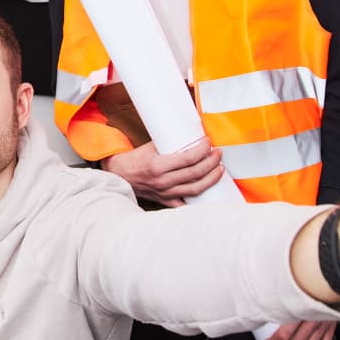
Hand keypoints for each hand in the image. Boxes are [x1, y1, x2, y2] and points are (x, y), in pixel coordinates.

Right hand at [101, 138, 222, 206]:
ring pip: (195, 189)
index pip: (187, 159)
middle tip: (218, 154)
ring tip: (219, 169)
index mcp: (158, 166)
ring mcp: (165, 193)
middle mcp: (162, 181)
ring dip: (211, 179)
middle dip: (211, 162)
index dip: (202, 151)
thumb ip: (170, 144)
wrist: (120, 175)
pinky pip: (186, 204)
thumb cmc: (135, 159)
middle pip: (195, 173)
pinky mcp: (165, 200)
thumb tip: (191, 135)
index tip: (208, 143)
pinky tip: (210, 192)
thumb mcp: (151, 147)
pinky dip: (199, 200)